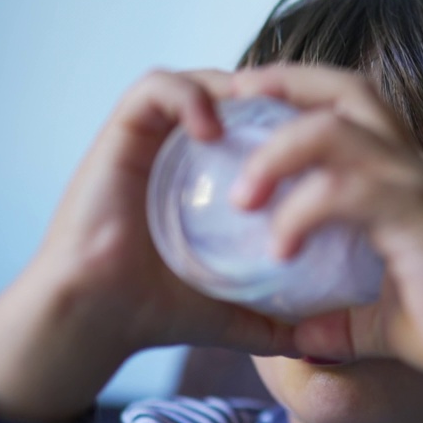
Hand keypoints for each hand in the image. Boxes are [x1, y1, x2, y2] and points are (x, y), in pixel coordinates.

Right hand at [0, 70, 296, 422]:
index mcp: (204, 181)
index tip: (320, 151)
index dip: (289, 124)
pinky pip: (156, 88)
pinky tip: (214, 130)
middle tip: (302, 128)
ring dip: (236, 89)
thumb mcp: (230, 314)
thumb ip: (274, 324)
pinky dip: (188, 96)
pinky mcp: (120, 132)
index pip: (253, 127)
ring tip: (264, 122)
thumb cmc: (152, 314)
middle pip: (233, 97)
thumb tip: (326, 341)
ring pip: (199, 82)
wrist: (96, 317)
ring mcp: (148, 138)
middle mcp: (176, 152)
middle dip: (272, 101)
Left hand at [230, 64, 422, 422]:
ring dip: (275, 155)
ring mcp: (413, 185)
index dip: (298, 90)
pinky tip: (279, 250)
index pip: (348, 106)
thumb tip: (299, 339)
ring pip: (333, 131)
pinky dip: (299, 213)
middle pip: (343, 90)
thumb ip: (338, 320)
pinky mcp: (415, 214)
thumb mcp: (379, 322)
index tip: (249, 103)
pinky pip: (344, 192)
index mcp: (401, 178)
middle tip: (232, 102)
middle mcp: (408, 167)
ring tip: (240, 197)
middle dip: (283, 84)